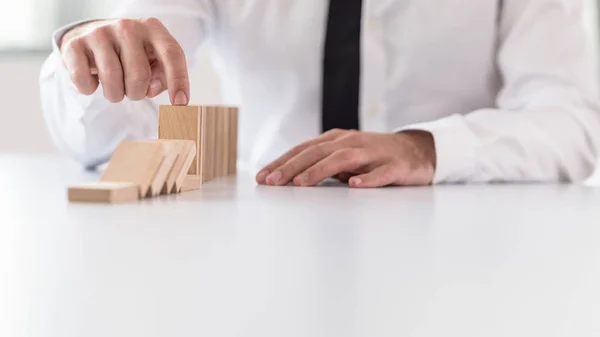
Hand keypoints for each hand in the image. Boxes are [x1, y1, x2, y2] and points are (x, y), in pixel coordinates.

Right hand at [60, 18, 188, 104]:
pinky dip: (89, 89)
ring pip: (113, 81)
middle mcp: (127, 26)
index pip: (172, 54)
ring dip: (115, 95)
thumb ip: (161, 76)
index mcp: (153, 29)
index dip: (178, 81)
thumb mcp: (152, 60)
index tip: (180, 104)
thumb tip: (150, 89)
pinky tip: (93, 79)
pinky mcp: (74, 43)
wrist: (90, 35)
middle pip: (140, 75)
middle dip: (137, 93)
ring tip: (113, 86)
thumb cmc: (129, 54)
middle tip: (131, 89)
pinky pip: (84, 81)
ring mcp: (99, 33)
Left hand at [255, 129, 436, 187]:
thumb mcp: (344, 157)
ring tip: (301, 183)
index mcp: (337, 140)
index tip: (262, 177)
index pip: (304, 150)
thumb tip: (289, 178)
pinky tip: (354, 186)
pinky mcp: (395, 166)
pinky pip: (380, 173)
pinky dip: (367, 179)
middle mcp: (352, 142)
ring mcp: (374, 153)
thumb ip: (321, 164)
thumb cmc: (374, 157)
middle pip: (317, 153)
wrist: (417, 151)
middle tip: (272, 182)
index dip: (282, 162)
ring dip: (320, 171)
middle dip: (292, 167)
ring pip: (344, 159)